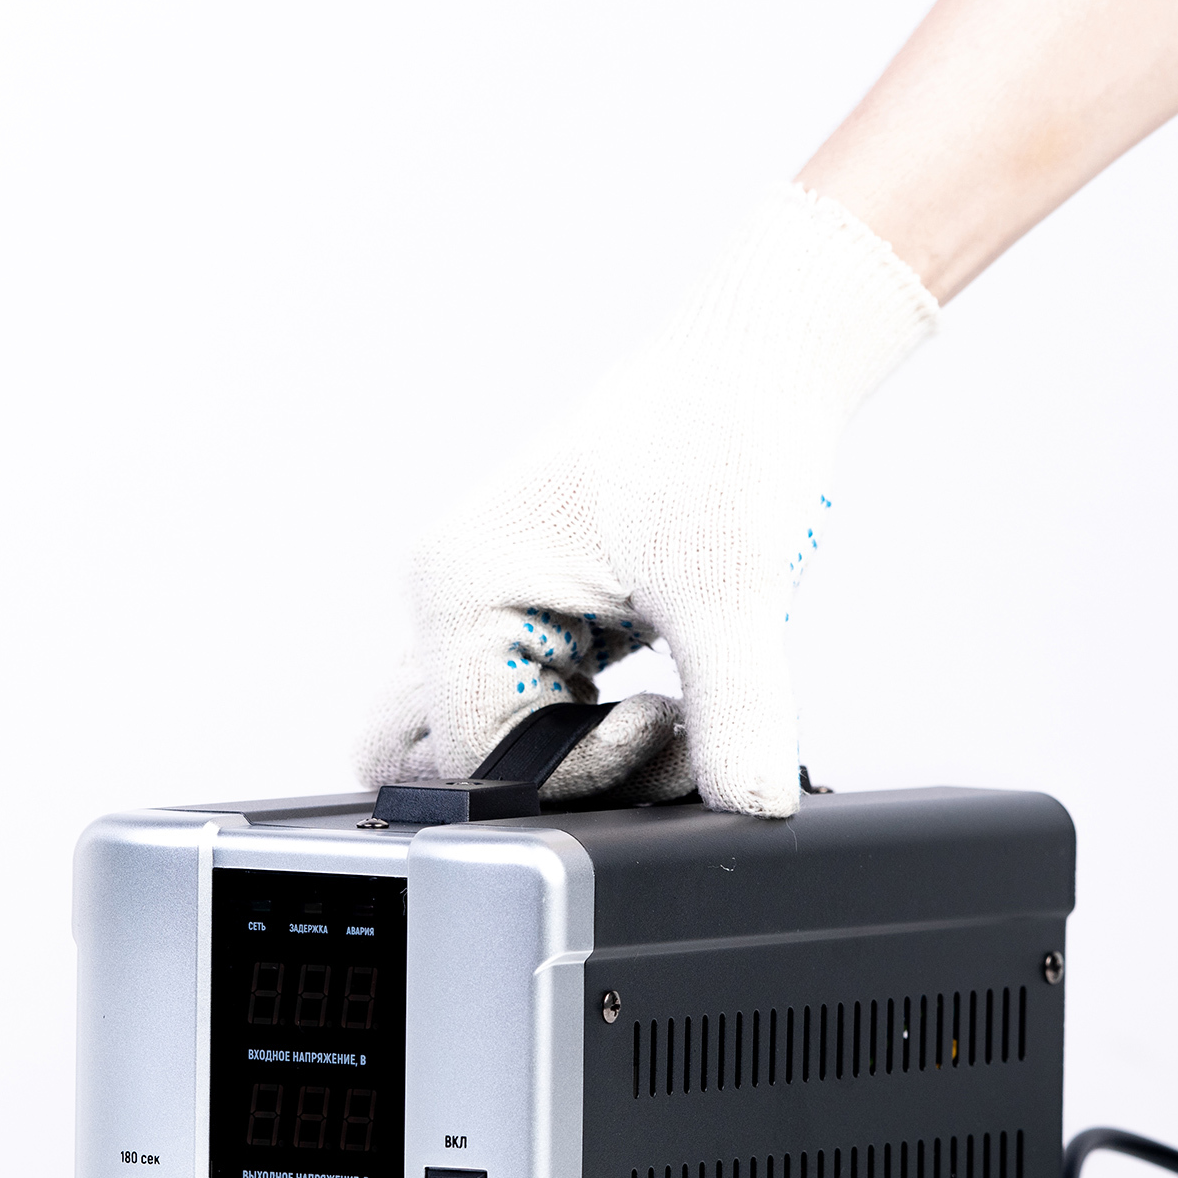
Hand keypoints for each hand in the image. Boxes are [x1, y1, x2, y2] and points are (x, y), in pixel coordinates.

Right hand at [354, 185, 936, 816]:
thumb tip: (749, 807)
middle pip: (426, 755)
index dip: (577, 768)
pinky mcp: (527, 619)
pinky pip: (521, 710)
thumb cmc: (721, 441)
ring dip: (560, 756)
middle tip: (634, 736)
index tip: (666, 721)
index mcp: (461, 586)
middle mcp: (452, 600)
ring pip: (470, 740)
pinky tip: (655, 694)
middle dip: (534, 780)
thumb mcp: (731, 586)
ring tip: (661, 712)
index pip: (475, 750)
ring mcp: (483, 609)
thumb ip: (736, 709)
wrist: (751, 370)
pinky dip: (579, 730)